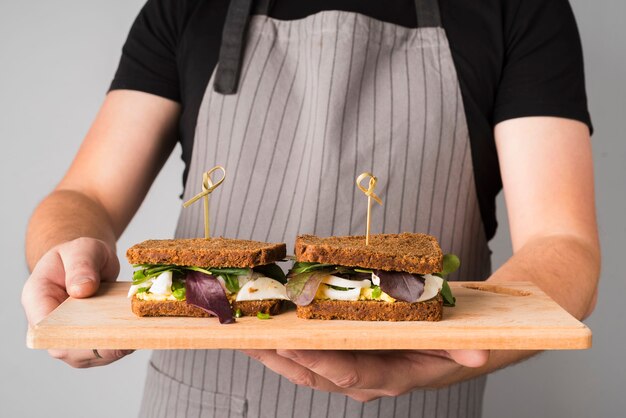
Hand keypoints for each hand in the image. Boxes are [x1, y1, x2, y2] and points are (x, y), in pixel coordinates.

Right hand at [22, 237, 132, 366]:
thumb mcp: (81, 249)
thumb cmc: (78, 254)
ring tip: (139, 335)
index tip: (99, 334)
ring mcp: (72, 336)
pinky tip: (142, 332)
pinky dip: (125, 342)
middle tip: (129, 338)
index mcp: (38, 301)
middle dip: (101, 348)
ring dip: (116, 348)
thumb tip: (82, 289)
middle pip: (71, 351)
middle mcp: (51, 326)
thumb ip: (81, 265)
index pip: (46, 331)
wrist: (87, 261)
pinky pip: (108, 348)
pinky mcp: (93, 340)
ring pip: (93, 355)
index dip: (69, 339)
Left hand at [242, 349, 488, 401]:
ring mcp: (349, 368)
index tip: (288, 343)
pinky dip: (281, 342)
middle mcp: (363, 378)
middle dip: (279, 356)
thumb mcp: (460, 344)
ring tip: (242, 332)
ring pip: (302, 367)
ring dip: (271, 351)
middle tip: (249, 335)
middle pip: (313, 373)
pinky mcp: (341, 356)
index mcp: (389, 376)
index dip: (318, 360)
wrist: (451, 347)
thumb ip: (462, 349)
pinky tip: (261, 327)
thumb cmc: (450, 342)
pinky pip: (305, 354)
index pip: (347, 373)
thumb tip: (478, 354)